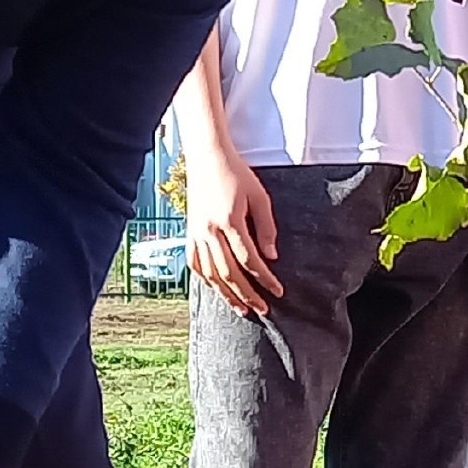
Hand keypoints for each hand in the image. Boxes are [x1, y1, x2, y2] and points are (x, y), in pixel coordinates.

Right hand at [185, 148, 281, 316]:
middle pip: (229, 273)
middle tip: (262, 309)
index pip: (249, 260)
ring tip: (241, 308)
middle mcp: (209, 231)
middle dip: (247, 295)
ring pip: (210, 273)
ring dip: (226, 294)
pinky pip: (195, 263)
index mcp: (229, 221)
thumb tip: (271, 257)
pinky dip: (205, 280)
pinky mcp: (189, 232)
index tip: (278, 291)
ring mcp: (196, 233)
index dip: (265, 279)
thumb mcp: (259, 196)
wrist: (207, 157)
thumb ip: (266, 227)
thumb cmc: (236, 173)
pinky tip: (216, 289)